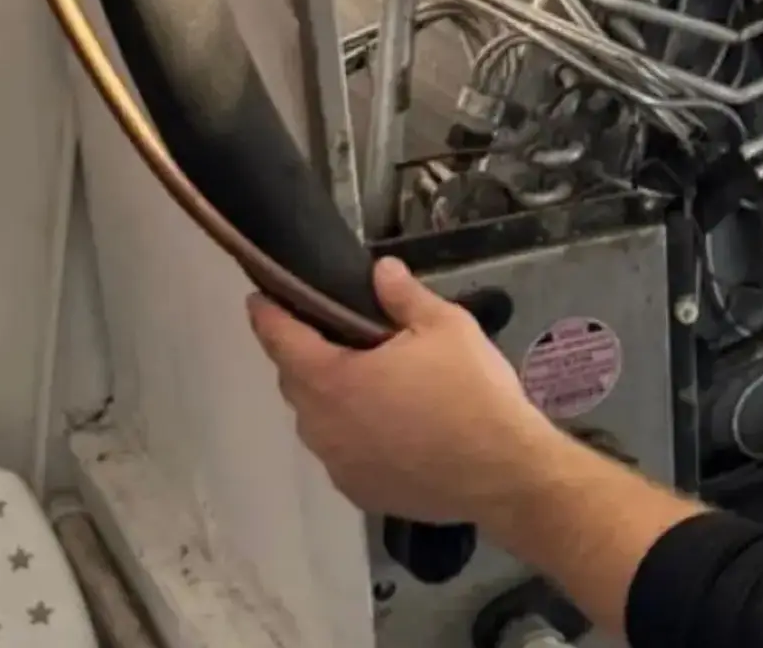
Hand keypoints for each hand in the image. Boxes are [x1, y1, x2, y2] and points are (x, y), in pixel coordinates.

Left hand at [249, 257, 555, 525]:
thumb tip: (380, 270)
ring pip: (318, 421)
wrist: (502, 472)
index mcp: (332, 379)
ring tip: (369, 383)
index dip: (268, 316)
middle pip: (295, 382)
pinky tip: (389, 429)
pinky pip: (342, 453)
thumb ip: (405, 296)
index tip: (260, 299)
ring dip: (331, 398)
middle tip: (337, 335)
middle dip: (305, 356)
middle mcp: (321, 426)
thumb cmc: (471, 391)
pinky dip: (353, 435)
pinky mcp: (359, 492)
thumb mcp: (446, 327)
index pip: (281, 340)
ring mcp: (337, 465)